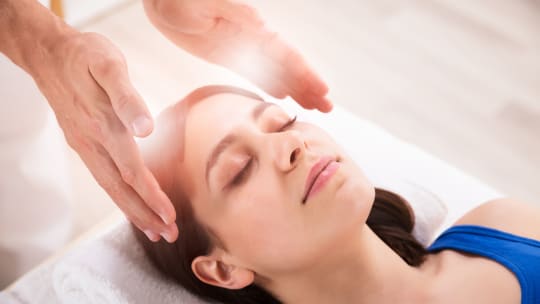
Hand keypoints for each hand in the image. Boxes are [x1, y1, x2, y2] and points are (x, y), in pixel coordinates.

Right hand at [30, 31, 177, 242]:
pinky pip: (102, 176)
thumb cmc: (85, 55)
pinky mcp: (81, 142)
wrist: (48, 53)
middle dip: (146, 214)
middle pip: (120, 188)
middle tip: (168, 234)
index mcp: (103, 125)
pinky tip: (129, 202)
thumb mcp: (109, 64)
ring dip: (133, 210)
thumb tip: (145, 128)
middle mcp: (92, 141)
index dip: (151, 196)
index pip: (132, 171)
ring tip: (154, 229)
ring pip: (110, 187)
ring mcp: (84, 144)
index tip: (170, 215)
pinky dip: (119, 195)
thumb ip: (127, 97)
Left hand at [144, 0, 331, 111]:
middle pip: (287, 65)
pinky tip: (281, 94)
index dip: (305, 73)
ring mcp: (242, 47)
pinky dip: (270, 83)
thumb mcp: (208, 4)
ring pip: (274, 71)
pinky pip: (254, 72)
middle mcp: (252, 37)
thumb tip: (261, 26)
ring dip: (295, 88)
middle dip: (308, 86)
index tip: (322, 91)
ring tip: (312, 107)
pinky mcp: (227, 54)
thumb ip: (233, 13)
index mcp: (251, 26)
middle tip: (327, 108)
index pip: (286, 54)